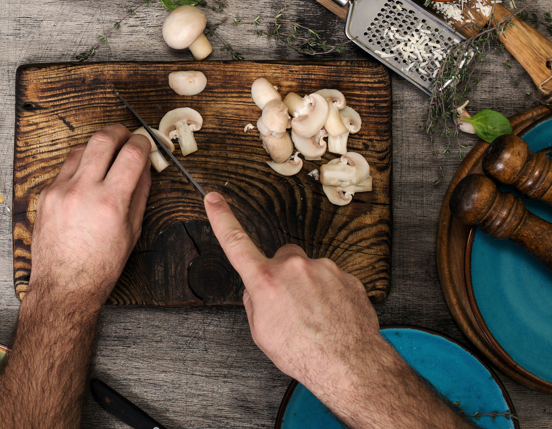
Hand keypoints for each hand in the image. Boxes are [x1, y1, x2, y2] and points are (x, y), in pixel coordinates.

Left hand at [29, 124, 151, 307]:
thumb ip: (139, 193)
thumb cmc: (100, 265)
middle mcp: (82, 191)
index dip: (143, 142)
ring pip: (81, 148)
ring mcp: (60, 190)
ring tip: (107, 157)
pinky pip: (65, 167)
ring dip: (97, 147)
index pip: (132, 153)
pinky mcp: (46, 194)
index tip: (145, 142)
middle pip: (103, 138)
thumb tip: (144, 166)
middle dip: (119, 132)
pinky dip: (80, 166)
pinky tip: (87, 178)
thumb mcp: (131, 231)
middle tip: (126, 136)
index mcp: (110, 203)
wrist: (64, 284)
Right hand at [205, 192, 472, 427]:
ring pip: (309, 270)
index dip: (221, 217)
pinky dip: (329, 295)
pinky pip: (331, 280)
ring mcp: (323, 269)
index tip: (213, 198)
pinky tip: (330, 317)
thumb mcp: (261, 333)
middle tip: (289, 305)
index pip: (236, 241)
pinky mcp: (346, 276)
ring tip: (313, 317)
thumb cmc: (304, 353)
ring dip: (308, 287)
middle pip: (282, 258)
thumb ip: (254, 302)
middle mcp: (294, 267)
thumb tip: (257, 289)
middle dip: (282, 275)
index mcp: (265, 281)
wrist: (349, 365)